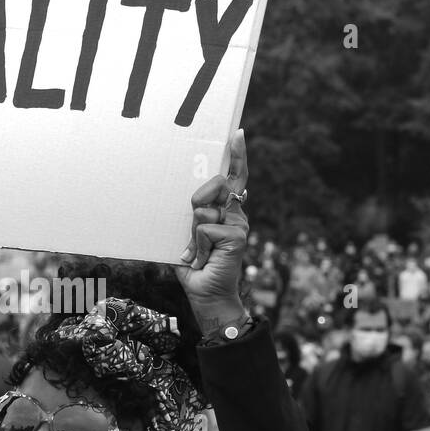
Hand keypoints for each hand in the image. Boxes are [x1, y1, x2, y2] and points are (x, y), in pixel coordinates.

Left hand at [176, 129, 248, 334]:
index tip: (237, 134)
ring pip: (204, 210)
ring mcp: (239, 225)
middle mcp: (236, 215)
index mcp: (226, 212)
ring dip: (193, 233)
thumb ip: (193, 218)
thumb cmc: (197, 266)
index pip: (234, 178)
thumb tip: (194, 205)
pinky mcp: (237, 236)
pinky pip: (205, 228)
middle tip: (195, 231)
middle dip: (198, 199)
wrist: (207, 296)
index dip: (237, 156)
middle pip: (216, 184)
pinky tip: (204, 259)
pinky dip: (197, 247)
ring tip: (199, 252)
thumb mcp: (190, 237)